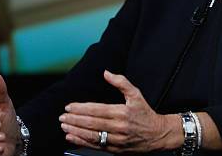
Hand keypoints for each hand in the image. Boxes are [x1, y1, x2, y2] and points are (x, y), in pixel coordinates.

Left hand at [60, 70, 180, 152]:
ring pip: (92, 135)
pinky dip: (82, 142)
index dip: (82, 108)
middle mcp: (119, 127)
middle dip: (75, 119)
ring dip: (76, 130)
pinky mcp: (115, 150)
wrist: (158, 135)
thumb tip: (106, 73)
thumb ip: (121, 82)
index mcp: (122, 112)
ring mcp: (117, 140)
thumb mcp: (136, 94)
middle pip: (92, 123)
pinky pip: (96, 146)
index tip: (69, 106)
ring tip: (64, 126)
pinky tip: (72, 137)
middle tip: (62, 116)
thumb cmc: (146, 114)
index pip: (97, 110)